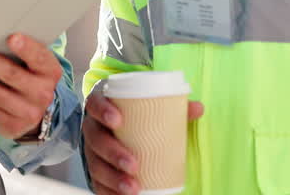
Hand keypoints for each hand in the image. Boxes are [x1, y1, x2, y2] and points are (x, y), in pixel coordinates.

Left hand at [0, 33, 60, 139]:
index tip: (12, 37)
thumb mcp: (34, 65)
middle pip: (13, 76)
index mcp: (49, 71)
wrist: (36, 113)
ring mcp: (26, 111)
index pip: (39, 57)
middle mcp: (41, 93)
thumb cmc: (29, 77)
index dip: (26, 48)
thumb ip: (22, 52)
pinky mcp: (10, 124)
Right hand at [83, 86, 204, 194]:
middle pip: (95, 138)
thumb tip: (198, 108)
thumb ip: (173, 108)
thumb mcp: (150, 109)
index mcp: (102, 105)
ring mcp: (91, 150)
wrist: (117, 129)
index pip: (95, 103)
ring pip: (94, 164)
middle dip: (112, 153)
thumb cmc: (136, 116)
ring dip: (112, 178)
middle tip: (134, 165)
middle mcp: (92, 127)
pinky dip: (108, 192)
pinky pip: (96, 183)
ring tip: (133, 189)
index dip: (102, 111)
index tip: (118, 121)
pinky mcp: (94, 169)